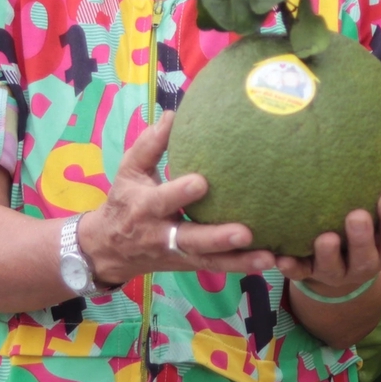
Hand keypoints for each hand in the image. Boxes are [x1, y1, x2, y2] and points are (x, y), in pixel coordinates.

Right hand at [76, 113, 277, 285]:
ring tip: (268, 257)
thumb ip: (149, 145)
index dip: (179, 194)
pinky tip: (270, 261)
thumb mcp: (129, 171)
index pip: (162, 201)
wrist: (109, 250)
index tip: (202, 182)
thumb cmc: (124, 201)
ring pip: (209, 261)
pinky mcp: (190, 264)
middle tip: (244, 232)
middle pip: (190, 240)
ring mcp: (178, 254)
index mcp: (145, 208)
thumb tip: (173, 114)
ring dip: (238, 261)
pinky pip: (217, 267)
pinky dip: (241, 266)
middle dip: (217, 238)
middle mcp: (161, 235)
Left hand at [278, 170, 380, 296]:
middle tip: (357, 216)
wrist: (341, 266)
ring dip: (329, 254)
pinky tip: (280, 258)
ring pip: (334, 268)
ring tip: (326, 238)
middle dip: (362, 238)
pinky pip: (299, 273)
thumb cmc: (371, 225)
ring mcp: (336, 271)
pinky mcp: (309, 274)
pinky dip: (291, 267)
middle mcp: (364, 262)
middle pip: (366, 256)